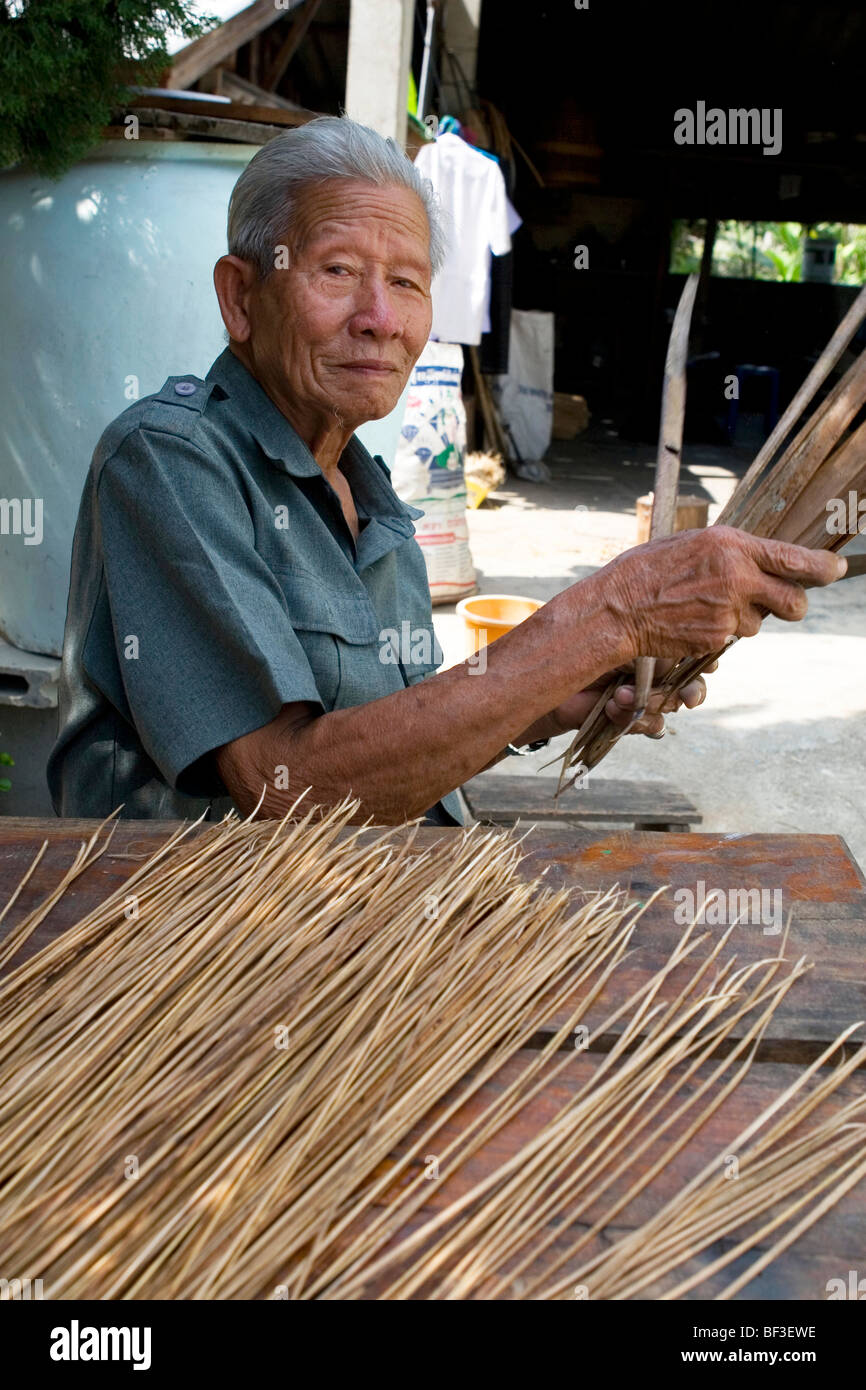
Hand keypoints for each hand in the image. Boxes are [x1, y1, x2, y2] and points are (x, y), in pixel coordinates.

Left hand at [518, 659, 716, 742]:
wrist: (552, 681)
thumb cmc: (584, 650)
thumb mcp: (621, 642)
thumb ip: (650, 650)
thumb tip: (670, 662)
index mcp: (658, 647)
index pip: (694, 654)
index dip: (706, 661)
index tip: (709, 665)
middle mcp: (657, 674)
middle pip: (691, 686)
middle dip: (692, 692)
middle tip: (687, 697)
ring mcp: (645, 698)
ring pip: (671, 707)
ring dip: (651, 702)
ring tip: (620, 695)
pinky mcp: (630, 720)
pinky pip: (652, 725)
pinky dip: (634, 719)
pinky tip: (612, 709)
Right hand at [602, 528, 845, 661]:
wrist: (617, 607)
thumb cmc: (646, 570)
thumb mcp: (691, 544)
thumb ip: (729, 552)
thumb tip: (759, 560)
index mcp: (732, 546)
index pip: (794, 559)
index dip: (822, 568)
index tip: (835, 569)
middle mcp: (737, 578)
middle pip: (793, 602)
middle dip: (791, 606)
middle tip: (780, 604)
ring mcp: (728, 612)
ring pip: (758, 624)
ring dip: (743, 619)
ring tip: (705, 606)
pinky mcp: (716, 639)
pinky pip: (731, 638)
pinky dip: (718, 633)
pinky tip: (691, 620)